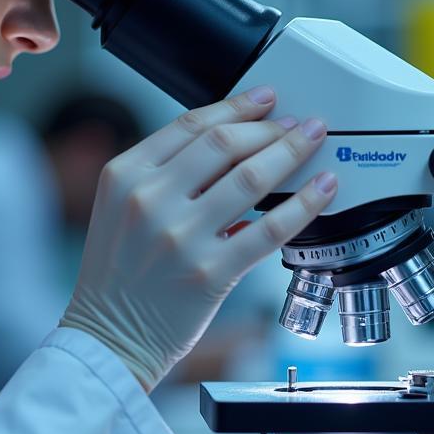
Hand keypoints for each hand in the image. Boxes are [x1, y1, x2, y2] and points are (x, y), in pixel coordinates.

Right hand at [60, 86, 336, 390]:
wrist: (110, 336)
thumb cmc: (118, 275)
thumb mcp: (118, 208)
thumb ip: (162, 174)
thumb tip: (232, 147)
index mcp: (124, 175)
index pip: (189, 124)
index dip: (237, 105)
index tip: (266, 97)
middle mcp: (149, 199)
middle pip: (224, 143)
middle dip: (270, 126)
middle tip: (299, 123)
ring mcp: (180, 236)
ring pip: (251, 177)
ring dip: (291, 152)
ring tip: (313, 142)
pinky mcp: (210, 272)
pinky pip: (270, 228)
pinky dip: (304, 202)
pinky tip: (323, 188)